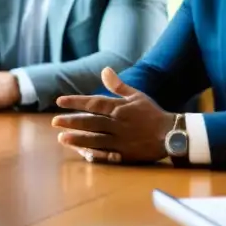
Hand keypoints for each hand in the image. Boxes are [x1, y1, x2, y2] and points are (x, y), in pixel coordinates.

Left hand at [52, 68, 173, 163]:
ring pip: (96, 139)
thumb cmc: (152, 113)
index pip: (94, 103)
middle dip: (71, 121)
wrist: (172, 134)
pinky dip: (93, 154)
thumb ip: (118, 85)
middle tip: (54, 122)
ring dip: (78, 138)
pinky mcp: (125, 154)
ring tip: (62, 138)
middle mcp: (118, 123)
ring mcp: (121, 140)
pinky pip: (106, 154)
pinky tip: (81, 153)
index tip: (59, 101)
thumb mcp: (136, 96)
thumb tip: (104, 70)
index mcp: (120, 108)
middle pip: (91, 122)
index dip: (76, 102)